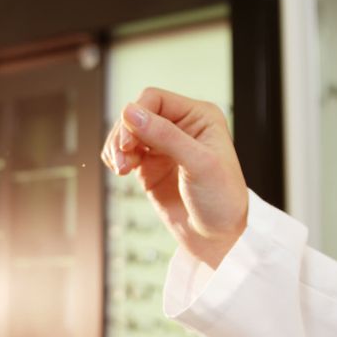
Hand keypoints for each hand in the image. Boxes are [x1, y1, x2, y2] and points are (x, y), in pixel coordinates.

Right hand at [101, 88, 248, 266]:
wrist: (217, 238)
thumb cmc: (221, 200)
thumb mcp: (199, 164)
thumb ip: (165, 135)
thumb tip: (130, 112)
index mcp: (199, 116)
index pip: (154, 99)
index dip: (136, 115)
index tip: (128, 143)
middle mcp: (180, 126)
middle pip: (135, 113)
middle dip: (123, 135)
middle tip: (122, 160)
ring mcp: (163, 145)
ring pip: (125, 132)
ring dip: (116, 147)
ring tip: (121, 169)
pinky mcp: (149, 164)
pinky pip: (123, 151)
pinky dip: (115, 158)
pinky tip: (121, 170)